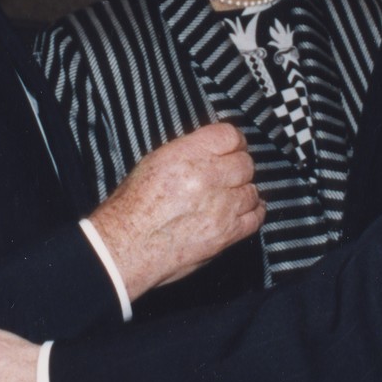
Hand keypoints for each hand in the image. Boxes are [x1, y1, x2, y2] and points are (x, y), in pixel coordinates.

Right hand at [87, 121, 263, 299]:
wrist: (126, 246)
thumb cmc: (132, 206)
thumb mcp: (155, 162)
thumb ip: (189, 153)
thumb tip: (213, 151)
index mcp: (187, 155)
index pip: (230, 135)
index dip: (234, 141)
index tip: (232, 147)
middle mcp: (208, 178)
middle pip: (245, 163)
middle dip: (238, 167)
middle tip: (228, 173)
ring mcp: (221, 208)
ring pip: (252, 190)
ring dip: (243, 191)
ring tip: (231, 195)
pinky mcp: (226, 235)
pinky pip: (255, 218)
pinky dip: (253, 212)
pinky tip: (243, 211)